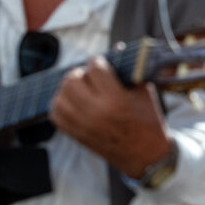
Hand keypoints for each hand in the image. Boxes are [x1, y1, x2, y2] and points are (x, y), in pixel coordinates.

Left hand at [51, 56, 172, 178]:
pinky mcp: (77, 136)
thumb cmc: (148, 121)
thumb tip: (116, 48)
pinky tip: (74, 102)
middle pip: (71, 80)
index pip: (95, 68)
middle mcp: (96, 113)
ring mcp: (83, 126)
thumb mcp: (143, 91)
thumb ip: (129, 69)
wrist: (146, 156)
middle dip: (80, 73)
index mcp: (116, 100)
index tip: (103, 64)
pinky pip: (55, 114)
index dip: (99, 61)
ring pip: (60, 97)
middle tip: (90, 77)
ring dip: (69, 88)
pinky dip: (61, 104)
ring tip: (82, 89)